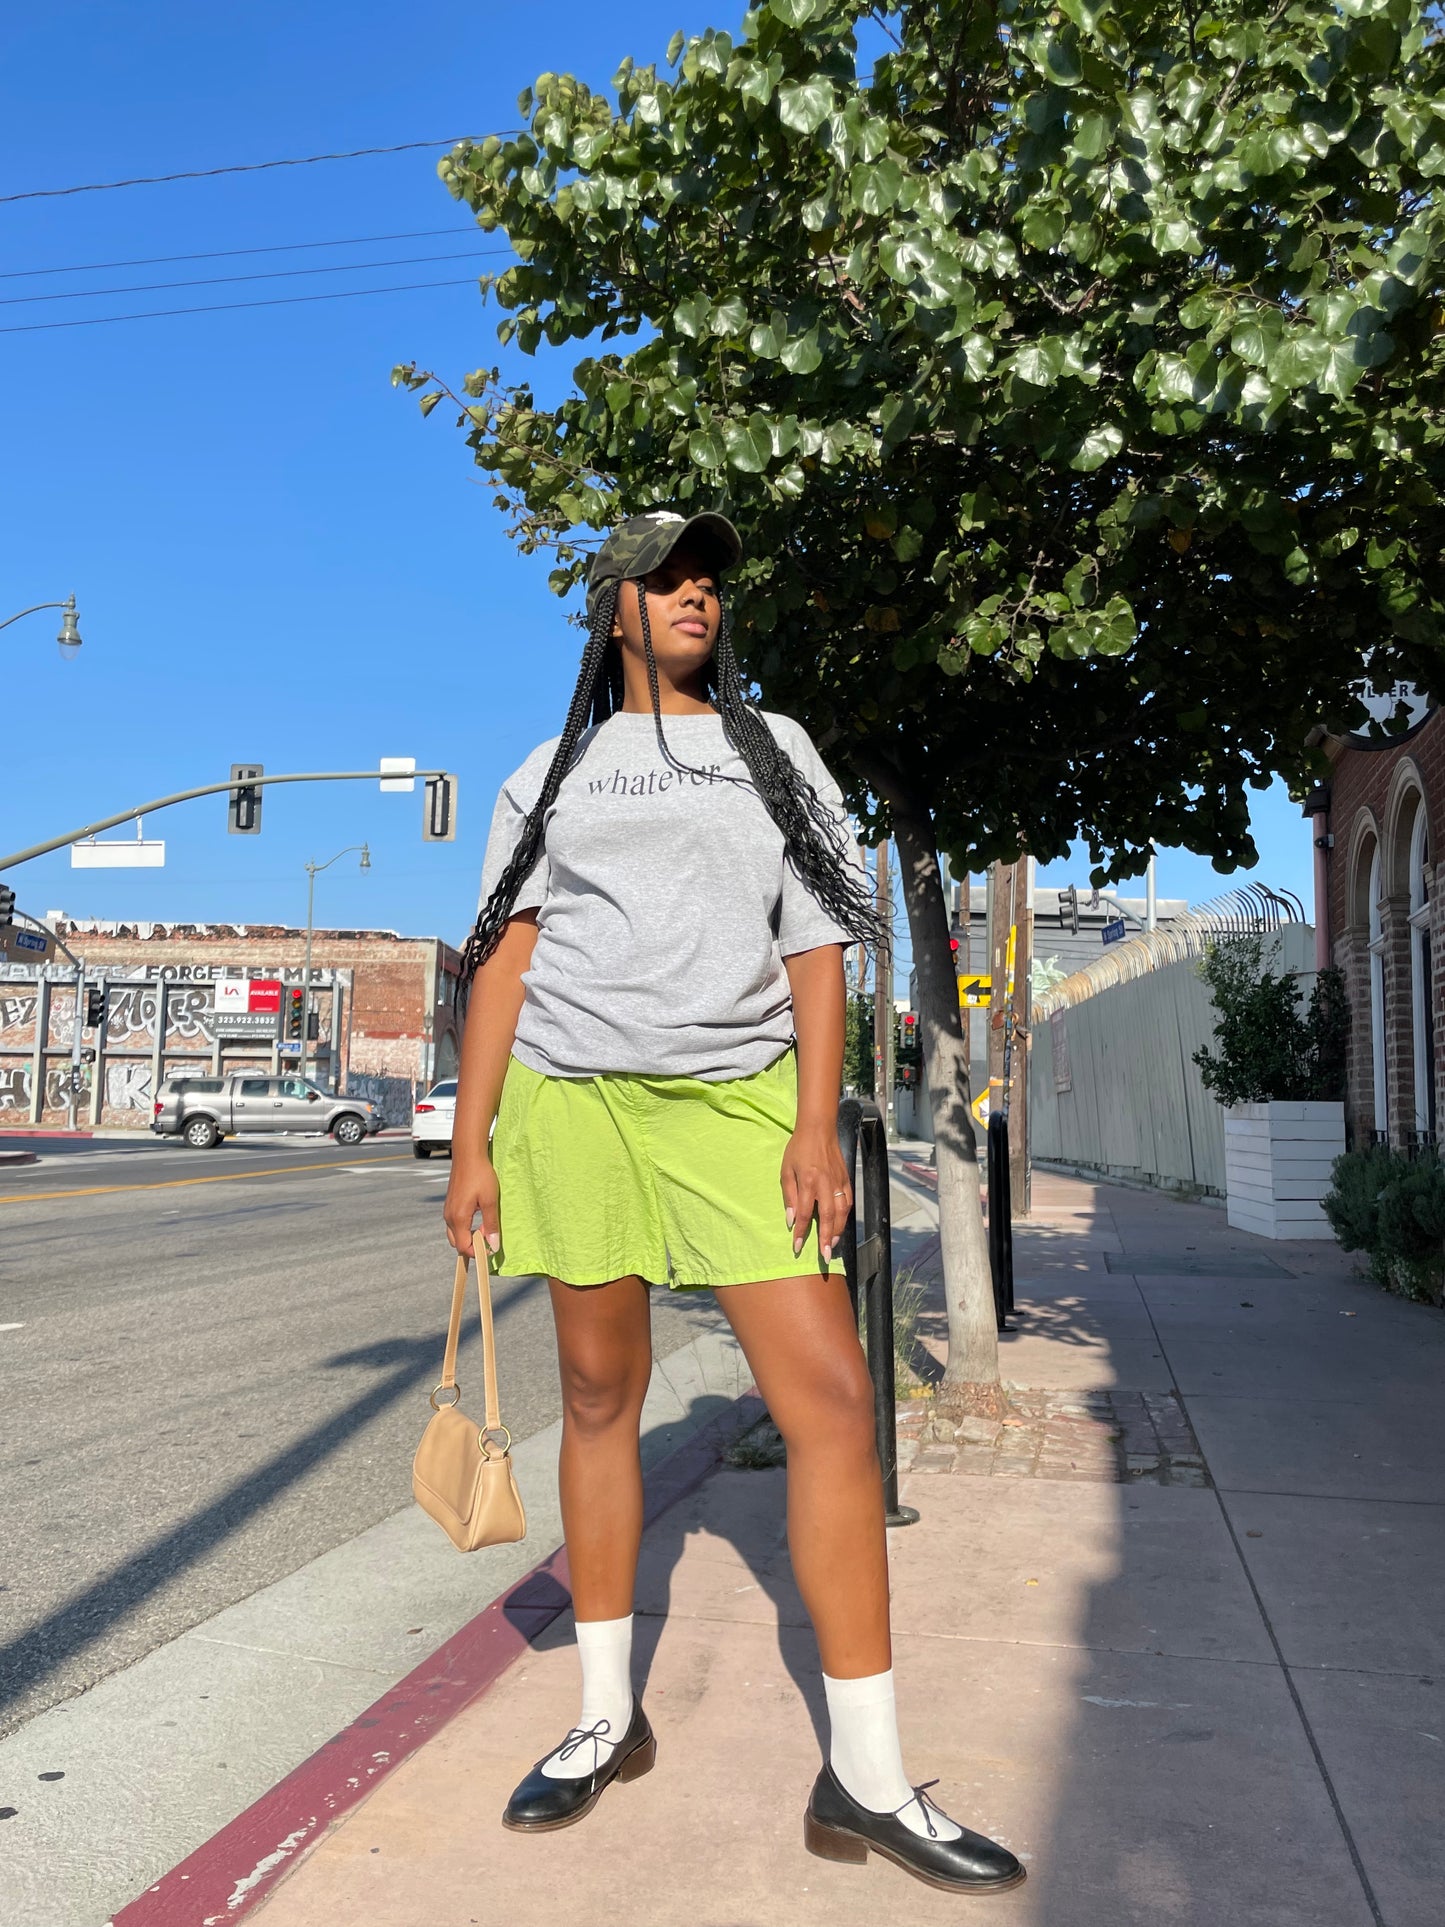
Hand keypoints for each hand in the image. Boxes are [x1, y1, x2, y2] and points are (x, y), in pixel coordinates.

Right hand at [444, 1151, 500, 1260]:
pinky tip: (478, 1217)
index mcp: (458, 1219)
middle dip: (472, 1245)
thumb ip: (491, 1224)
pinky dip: (465, 1227)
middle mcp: (449, 1217)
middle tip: (489, 1236)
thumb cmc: (480, 1175)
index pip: (463, 1248)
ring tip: (485, 1226)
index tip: (491, 1246)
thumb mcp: (490, 1201)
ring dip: (469, 1236)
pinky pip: (454, 1224)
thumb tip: (493, 1245)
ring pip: (455, 1234)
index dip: (477, 1252)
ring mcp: (447, 1210)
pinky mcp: (450, 1204)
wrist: (468, 1155)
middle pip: (457, 1243)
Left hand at [780, 1122, 852, 1262]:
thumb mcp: (786, 1170)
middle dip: (826, 1239)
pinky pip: (848, 1201)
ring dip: (837, 1230)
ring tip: (832, 1244)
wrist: (819, 1129)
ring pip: (841, 1212)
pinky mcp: (846, 1179)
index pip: (803, 1213)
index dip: (800, 1232)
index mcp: (808, 1181)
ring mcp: (838, 1182)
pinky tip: (840, 1224)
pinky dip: (845, 1215)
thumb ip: (789, 1195)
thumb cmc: (798, 1149)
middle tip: (825, 1255)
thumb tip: (790, 1219)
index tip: (796, 1247)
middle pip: (827, 1217)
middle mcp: (825, 1184)